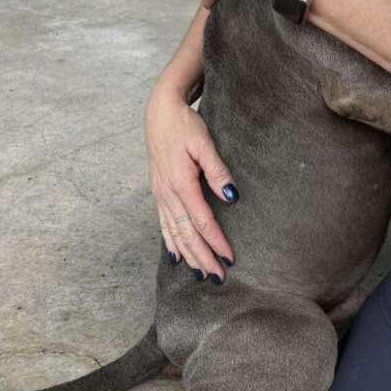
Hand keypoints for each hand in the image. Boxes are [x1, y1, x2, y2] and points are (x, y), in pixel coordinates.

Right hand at [144, 76, 236, 282]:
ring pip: (174, 233)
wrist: (159, 112)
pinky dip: (171, 243)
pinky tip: (177, 257)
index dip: (216, 241)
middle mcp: (167, 193)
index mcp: (181, 183)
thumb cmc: (184, 125)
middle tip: (219, 277)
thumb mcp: (204, 142)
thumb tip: (232, 196)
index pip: (202, 220)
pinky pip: (163, 225)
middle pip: (186, 234)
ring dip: (189, 255)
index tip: (230, 258)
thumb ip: (217, 170)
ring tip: (202, 274)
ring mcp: (160, 195)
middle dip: (203, 257)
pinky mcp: (158, 192)